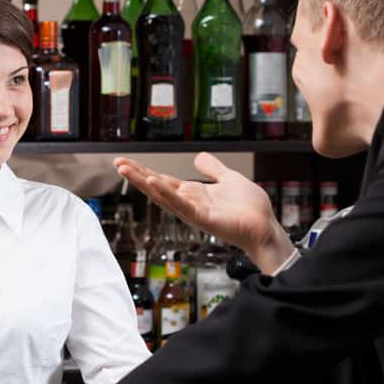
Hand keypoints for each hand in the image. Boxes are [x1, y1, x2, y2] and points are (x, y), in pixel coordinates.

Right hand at [113, 153, 293, 272]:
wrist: (265, 226)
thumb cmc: (250, 209)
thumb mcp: (229, 179)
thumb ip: (213, 169)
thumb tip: (199, 157)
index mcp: (194, 194)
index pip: (164, 180)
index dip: (145, 171)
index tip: (126, 161)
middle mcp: (190, 203)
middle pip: (158, 188)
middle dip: (138, 176)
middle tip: (117, 163)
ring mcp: (195, 212)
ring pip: (164, 196)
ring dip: (146, 183)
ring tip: (127, 170)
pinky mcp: (205, 219)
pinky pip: (183, 206)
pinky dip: (169, 195)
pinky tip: (155, 183)